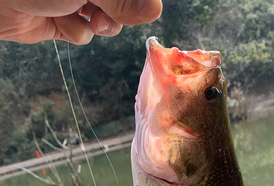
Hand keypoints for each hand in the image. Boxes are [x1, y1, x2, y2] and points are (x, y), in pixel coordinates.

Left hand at [0, 0, 161, 44]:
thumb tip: (155, 10)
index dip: (138, 0)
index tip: (142, 9)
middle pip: (121, 5)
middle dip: (115, 13)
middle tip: (102, 13)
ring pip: (104, 22)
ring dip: (95, 25)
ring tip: (83, 16)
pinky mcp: (61, 20)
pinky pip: (81, 34)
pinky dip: (73, 31)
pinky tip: (58, 22)